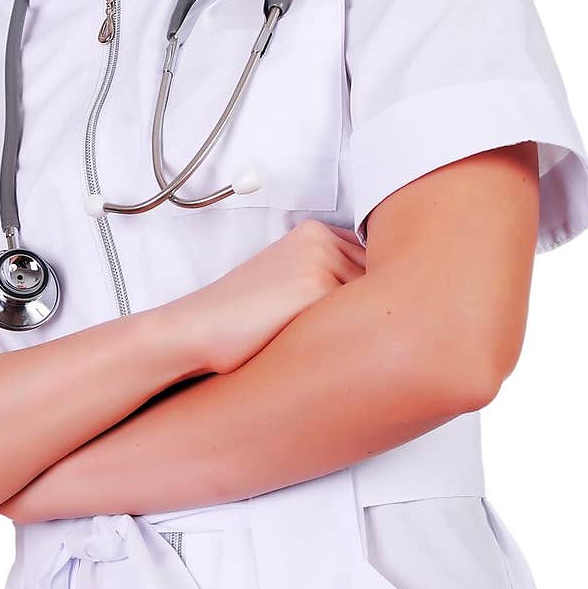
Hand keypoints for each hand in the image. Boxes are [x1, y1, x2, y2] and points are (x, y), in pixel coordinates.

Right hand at [179, 219, 366, 375]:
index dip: (379, 293)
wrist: (199, 329)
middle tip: (364, 342)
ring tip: (348, 351)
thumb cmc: (240, 316)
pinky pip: (362, 317)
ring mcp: (321, 261)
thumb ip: (330, 276)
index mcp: (314, 231)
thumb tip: (388, 298)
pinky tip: (343, 357)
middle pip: (383, 277)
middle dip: (381, 309)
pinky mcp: (317, 289)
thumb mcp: (288, 281)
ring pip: (378, 299)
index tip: (373, 318)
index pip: (375, 259)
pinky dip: (360, 339)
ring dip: (373, 326)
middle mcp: (321, 239)